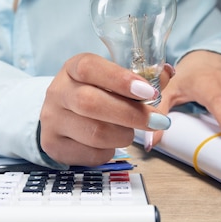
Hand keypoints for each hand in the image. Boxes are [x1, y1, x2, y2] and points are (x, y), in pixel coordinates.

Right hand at [39, 53, 173, 165]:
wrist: (59, 117)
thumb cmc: (92, 94)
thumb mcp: (109, 80)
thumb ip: (139, 79)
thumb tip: (168, 75)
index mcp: (72, 69)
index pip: (90, 68)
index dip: (120, 79)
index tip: (149, 92)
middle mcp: (58, 92)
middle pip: (91, 103)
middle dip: (130, 114)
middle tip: (157, 121)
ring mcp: (52, 120)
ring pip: (95, 132)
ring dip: (123, 135)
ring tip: (130, 133)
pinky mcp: (53, 145)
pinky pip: (91, 154)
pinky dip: (109, 151)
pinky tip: (110, 143)